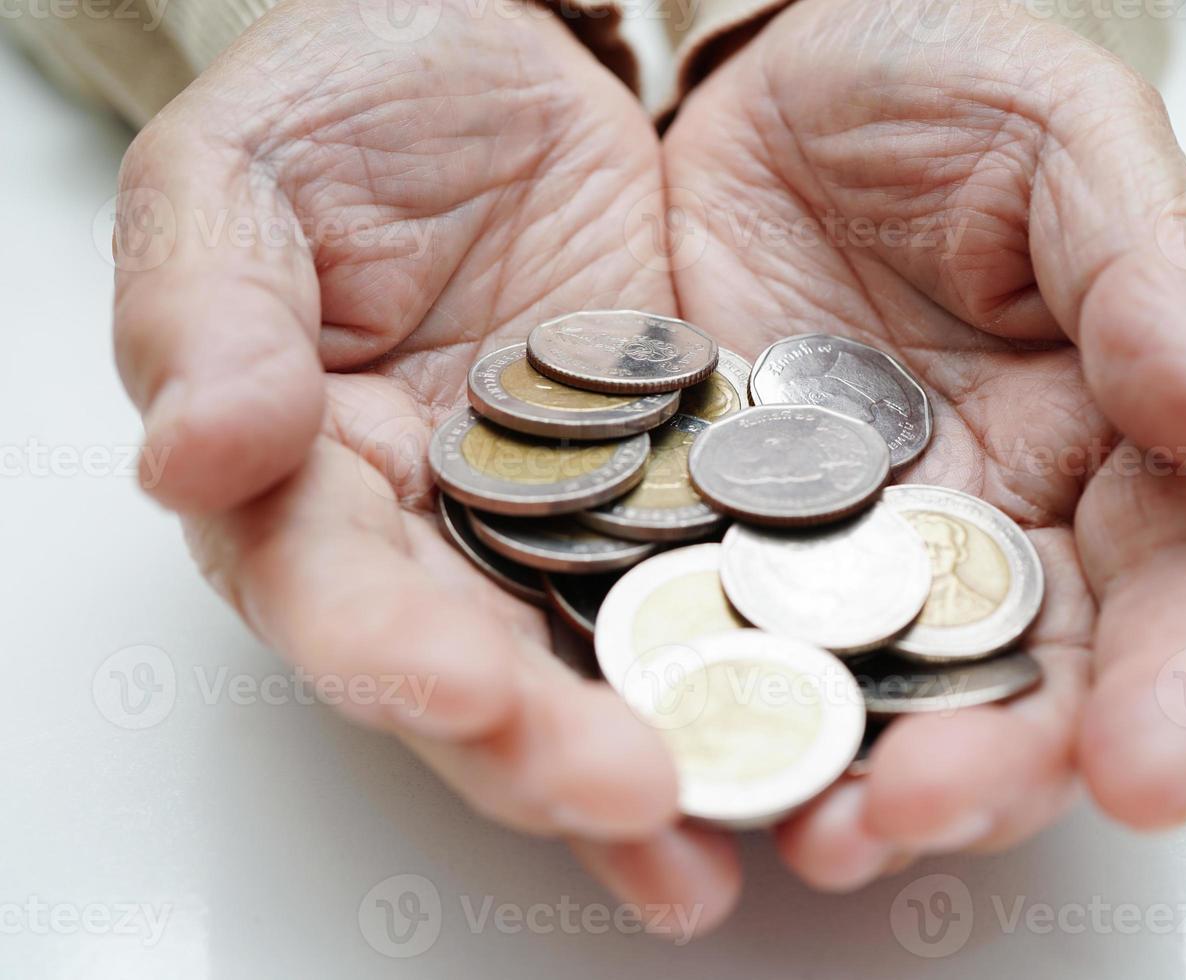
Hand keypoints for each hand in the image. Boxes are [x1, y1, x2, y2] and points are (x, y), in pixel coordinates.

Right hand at [112, 0, 737, 932]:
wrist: (515, 58)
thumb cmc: (357, 101)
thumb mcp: (247, 168)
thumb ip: (209, 307)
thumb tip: (195, 454)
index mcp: (309, 478)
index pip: (334, 587)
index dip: (386, 649)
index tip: (458, 687)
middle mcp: (442, 537)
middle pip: (483, 672)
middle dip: (546, 748)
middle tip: (633, 801)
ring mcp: (576, 530)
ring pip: (611, 664)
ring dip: (671, 751)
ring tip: (739, 829)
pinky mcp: (691, 497)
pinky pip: (731, 585)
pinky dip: (773, 653)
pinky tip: (837, 718)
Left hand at [659, 0, 1185, 893]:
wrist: (759, 76)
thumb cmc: (936, 84)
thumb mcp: (1063, 139)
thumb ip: (1150, 270)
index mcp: (1107, 442)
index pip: (1171, 583)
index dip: (1179, 682)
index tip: (1162, 764)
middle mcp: (984, 526)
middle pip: (1022, 685)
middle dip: (995, 770)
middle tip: (930, 813)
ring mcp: (842, 548)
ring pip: (875, 696)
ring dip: (854, 776)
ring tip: (821, 832)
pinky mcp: (713, 539)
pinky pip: (720, 636)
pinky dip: (715, 703)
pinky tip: (686, 754)